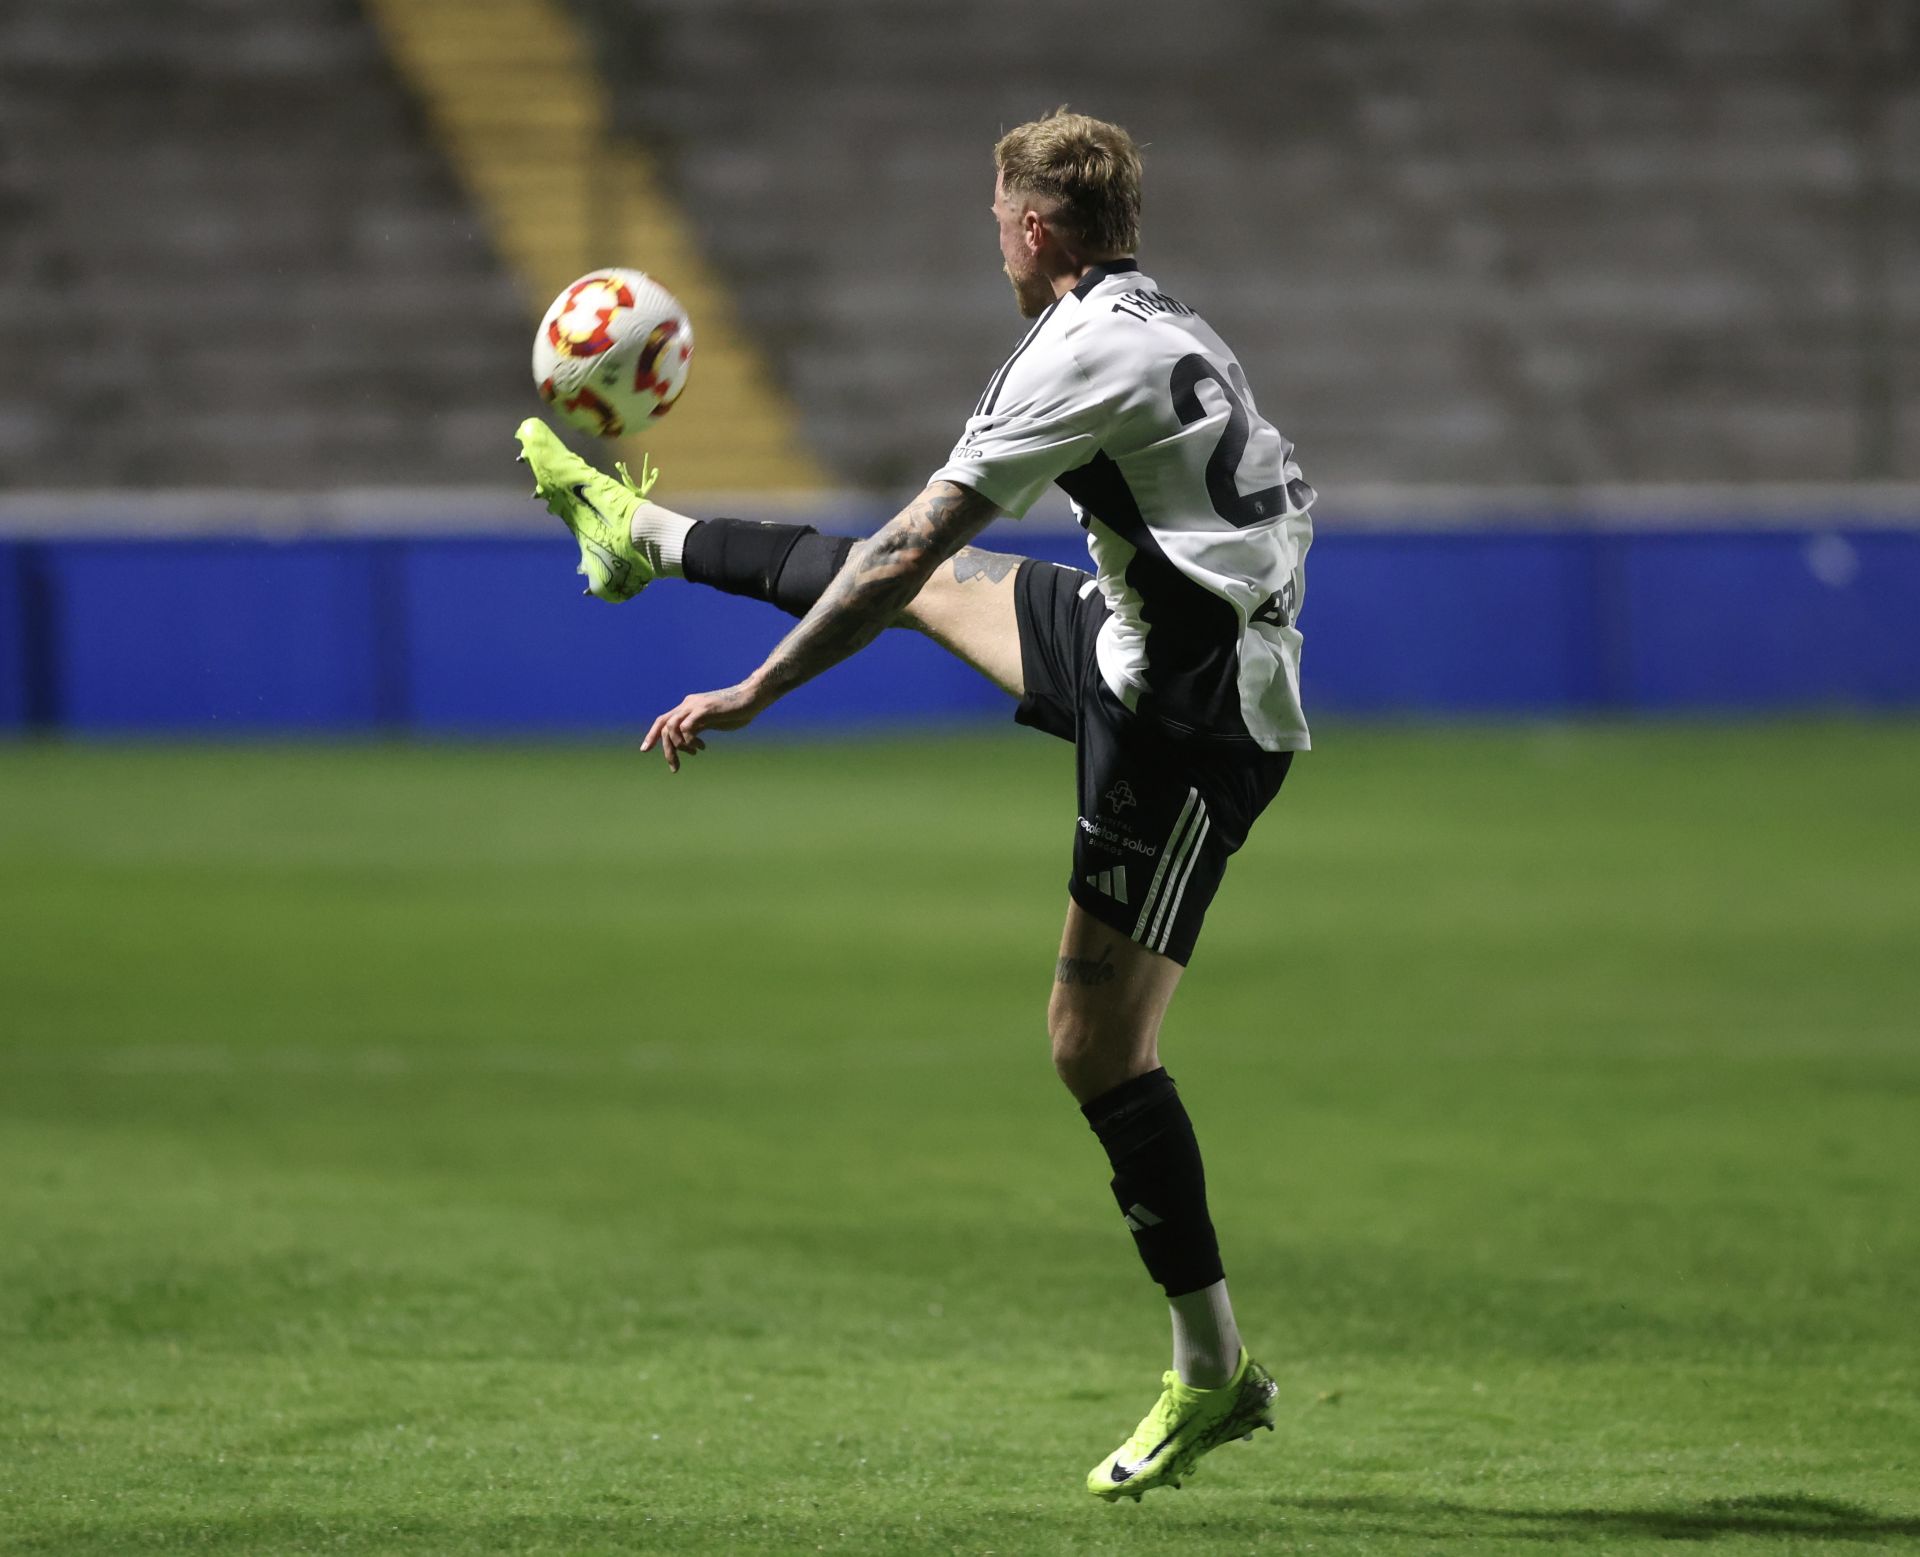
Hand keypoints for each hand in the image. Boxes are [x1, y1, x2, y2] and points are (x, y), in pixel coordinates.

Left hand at [640, 679, 769, 771]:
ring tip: (693, 753)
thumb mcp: (713, 721)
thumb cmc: (737, 711)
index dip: (652, 735)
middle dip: (664, 748)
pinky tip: (702, 746)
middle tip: (674, 766)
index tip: (645, 749)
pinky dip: (690, 741)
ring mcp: (695, 706)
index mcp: (688, 707)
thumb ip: (699, 728)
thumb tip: (689, 743)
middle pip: (663, 725)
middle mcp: (687, 704)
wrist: (752, 698)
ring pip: (671, 727)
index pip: (663, 720)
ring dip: (678, 746)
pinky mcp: (704, 710)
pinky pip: (686, 728)